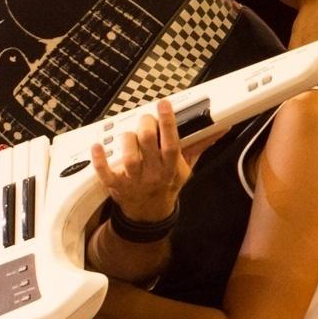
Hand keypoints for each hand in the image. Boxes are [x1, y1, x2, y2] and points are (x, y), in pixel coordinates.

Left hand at [89, 99, 210, 222]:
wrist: (150, 214)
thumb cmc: (167, 184)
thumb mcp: (185, 167)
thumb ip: (199, 146)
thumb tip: (220, 129)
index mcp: (171, 167)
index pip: (172, 143)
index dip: (168, 123)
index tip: (164, 104)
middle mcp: (153, 174)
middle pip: (149, 145)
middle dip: (146, 126)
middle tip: (145, 118)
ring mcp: (134, 180)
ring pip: (129, 158)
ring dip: (127, 141)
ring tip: (129, 133)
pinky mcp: (116, 186)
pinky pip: (106, 173)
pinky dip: (99, 160)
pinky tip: (97, 146)